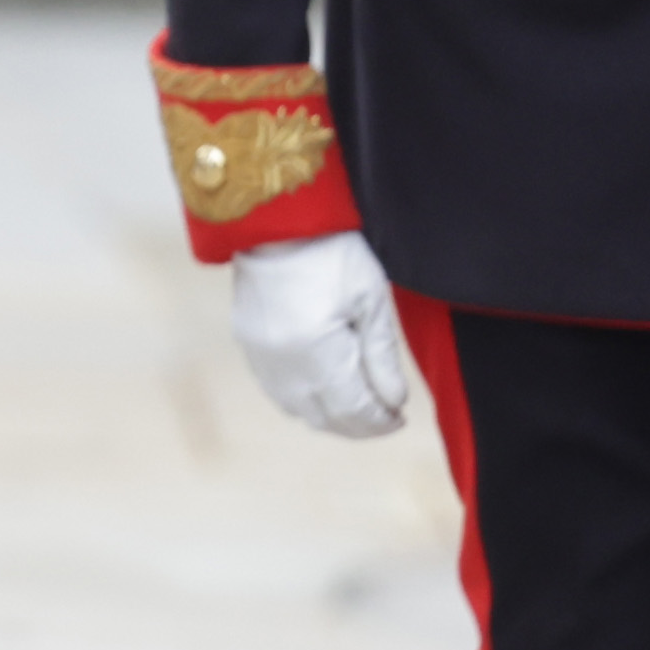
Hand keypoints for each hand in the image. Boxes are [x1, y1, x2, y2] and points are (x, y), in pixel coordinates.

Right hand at [229, 229, 412, 440]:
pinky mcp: (249, 348)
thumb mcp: (370, 300)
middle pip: (326, 417)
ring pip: (300, 411)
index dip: (380, 420)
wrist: (276, 224)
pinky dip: (306, 402)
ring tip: (359, 408)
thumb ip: (381, 356)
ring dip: (332, 417)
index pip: (353, 407)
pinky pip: (279, 393)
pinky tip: (326, 392)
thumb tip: (393, 400)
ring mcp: (261, 358)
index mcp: (316, 351)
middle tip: (386, 418)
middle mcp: (283, 364)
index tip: (400, 418)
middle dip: (360, 425)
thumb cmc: (331, 254)